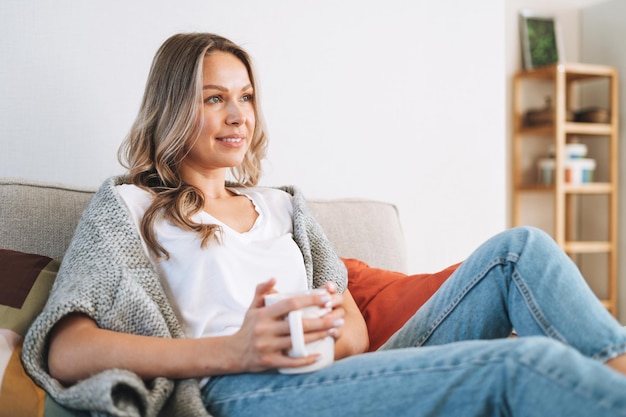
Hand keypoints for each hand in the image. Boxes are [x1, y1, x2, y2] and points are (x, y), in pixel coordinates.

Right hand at [229, 279, 343, 372]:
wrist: (233, 352)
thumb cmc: (248, 327)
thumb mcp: (252, 307)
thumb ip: (262, 291)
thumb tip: (274, 278)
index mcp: (263, 315)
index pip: (290, 304)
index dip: (309, 300)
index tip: (326, 297)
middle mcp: (265, 330)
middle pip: (299, 325)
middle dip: (322, 320)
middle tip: (339, 317)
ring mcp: (267, 347)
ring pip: (298, 342)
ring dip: (319, 336)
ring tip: (334, 330)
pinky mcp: (269, 362)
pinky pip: (291, 362)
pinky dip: (306, 359)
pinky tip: (319, 355)